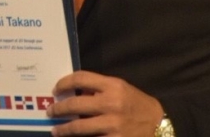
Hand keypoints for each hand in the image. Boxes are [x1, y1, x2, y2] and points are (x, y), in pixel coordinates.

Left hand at [49, 71, 164, 136]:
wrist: (158, 125)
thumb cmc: (136, 104)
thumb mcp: (120, 88)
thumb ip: (99, 89)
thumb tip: (75, 92)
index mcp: (113, 86)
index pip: (81, 79)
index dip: (64, 83)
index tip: (56, 90)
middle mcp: (111, 104)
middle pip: (75, 104)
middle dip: (58, 109)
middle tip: (50, 111)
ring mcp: (113, 125)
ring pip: (79, 127)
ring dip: (64, 129)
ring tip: (55, 130)